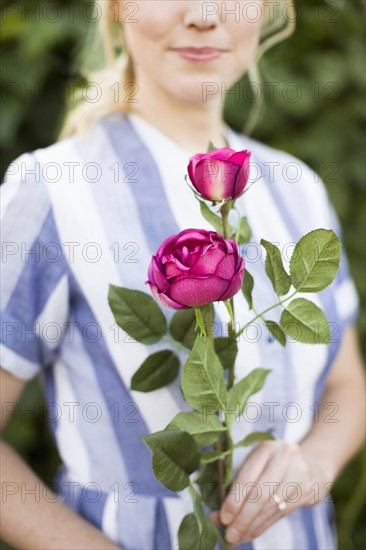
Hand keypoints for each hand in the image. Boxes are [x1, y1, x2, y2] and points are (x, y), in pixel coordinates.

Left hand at [209, 440, 334, 545]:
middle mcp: (284, 459)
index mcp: (265, 448)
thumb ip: (238, 482)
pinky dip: (263, 527)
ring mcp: (298, 475)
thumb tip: (218, 515)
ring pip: (271, 508)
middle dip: (243, 518)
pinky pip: (280, 514)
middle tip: (229, 534)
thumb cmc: (274, 463)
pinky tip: (251, 534)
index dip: (234, 500)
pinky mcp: (307, 492)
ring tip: (237, 538)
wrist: (312, 464)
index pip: (248, 477)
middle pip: (260, 495)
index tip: (223, 518)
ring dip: (251, 527)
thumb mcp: (257, 462)